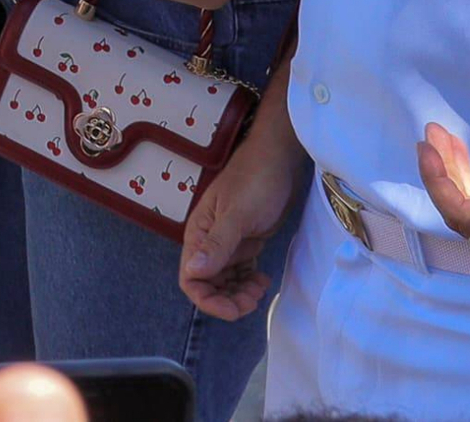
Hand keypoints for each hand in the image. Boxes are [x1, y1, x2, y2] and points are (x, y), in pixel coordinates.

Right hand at [177, 103, 310, 318]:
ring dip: (240, 293)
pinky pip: (241, 271)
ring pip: (226, 281)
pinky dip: (249, 282)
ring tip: (261, 289)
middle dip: (228, 300)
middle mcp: (209, 242)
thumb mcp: (237, 214)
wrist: (278, 160)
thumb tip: (192, 272)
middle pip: (209, 284)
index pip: (191, 277)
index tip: (233, 310)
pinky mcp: (246, 242)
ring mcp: (228, 243)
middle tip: (253, 301)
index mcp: (199, 234)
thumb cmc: (255, 182)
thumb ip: (217, 244)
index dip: (208, 300)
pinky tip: (263, 280)